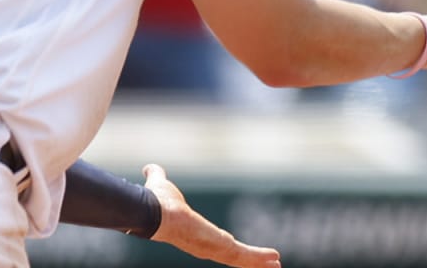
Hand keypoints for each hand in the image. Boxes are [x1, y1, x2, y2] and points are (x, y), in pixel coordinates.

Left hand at [142, 164, 281, 267]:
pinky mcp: (219, 247)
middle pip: (233, 256)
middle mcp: (205, 246)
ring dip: (259, 262)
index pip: (216, 243)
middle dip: (250, 260)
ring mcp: (212, 249)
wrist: (157, 213)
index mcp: (195, 234)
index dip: (228, 245)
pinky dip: (259, 258)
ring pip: (241, 259)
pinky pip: (243, 256)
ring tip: (277, 265)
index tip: (235, 244)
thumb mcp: (162, 184)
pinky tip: (275, 260)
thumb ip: (157, 176)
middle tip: (267, 264)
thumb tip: (149, 168)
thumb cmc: (159, 202)